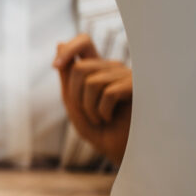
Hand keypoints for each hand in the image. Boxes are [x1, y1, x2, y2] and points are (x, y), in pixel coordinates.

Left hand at [53, 34, 132, 163]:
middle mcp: (114, 69)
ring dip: (88, 107)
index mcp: (99, 70)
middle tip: (87, 113)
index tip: (55, 66)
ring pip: (91, 81)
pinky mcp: (139, 87)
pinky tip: (110, 119)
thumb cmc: (100, 130)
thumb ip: (68, 77)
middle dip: (75, 96)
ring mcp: (128, 76)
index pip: (84, 42)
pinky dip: (102, 111)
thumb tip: (59, 43)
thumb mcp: (76, 104)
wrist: (122, 152)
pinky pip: (108, 92)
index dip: (68, 49)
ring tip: (100, 119)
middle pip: (80, 68)